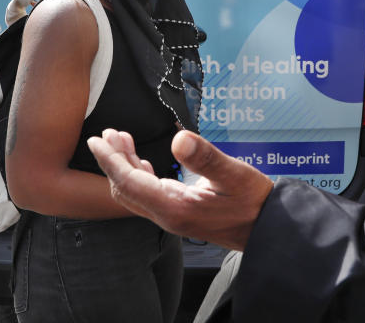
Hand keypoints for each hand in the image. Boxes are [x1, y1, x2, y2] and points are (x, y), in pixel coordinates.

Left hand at [87, 129, 273, 250]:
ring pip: (135, 193)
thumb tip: (179, 138)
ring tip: (121, 141)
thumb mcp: (233, 174)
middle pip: (125, 189)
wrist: (267, 229)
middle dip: (112, 161)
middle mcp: (168, 215)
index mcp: (174, 206)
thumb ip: (205, 157)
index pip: (130, 182)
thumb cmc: (253, 201)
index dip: (110, 160)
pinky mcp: (180, 214)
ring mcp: (173, 217)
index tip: (96, 140)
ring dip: (124, 166)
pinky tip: (143, 161)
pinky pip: (148, 196)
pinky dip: (138, 175)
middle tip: (108, 135)